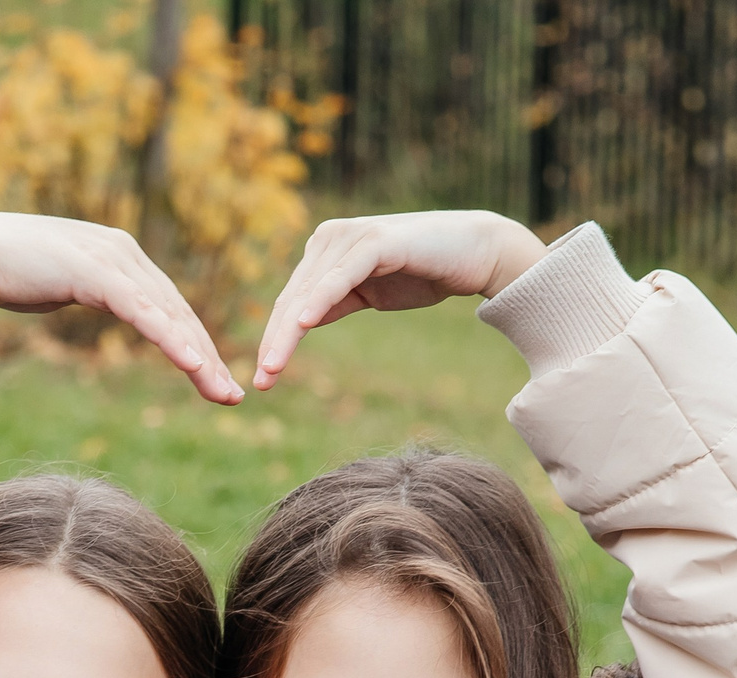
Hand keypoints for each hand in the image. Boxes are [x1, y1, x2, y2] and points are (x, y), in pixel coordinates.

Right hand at [0, 211, 243, 404]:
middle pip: (177, 312)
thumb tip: (102, 301)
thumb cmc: (7, 270)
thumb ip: (91, 289)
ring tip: (222, 393)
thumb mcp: (63, 283)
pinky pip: (142, 311)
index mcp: (119, 255)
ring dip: (198, 357)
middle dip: (207, 357)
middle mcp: (123, 251)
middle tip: (232, 397)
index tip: (214, 380)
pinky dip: (170, 338)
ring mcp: (111, 258)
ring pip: (167, 314)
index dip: (194, 344)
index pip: (168, 306)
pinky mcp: (95, 271)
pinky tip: (192, 364)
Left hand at [253, 211, 546, 388]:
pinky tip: (302, 325)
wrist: (476, 251)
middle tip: (260, 382)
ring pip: (309, 293)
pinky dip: (319, 301)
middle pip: (292, 299)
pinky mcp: (374, 242)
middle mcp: (330, 238)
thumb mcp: (369, 292)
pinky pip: (339, 278)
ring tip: (272, 367)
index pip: (291, 301)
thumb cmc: (424, 272)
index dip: (274, 339)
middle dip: (274, 343)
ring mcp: (351, 236)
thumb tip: (300, 323)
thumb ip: (335, 301)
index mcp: (325, 250)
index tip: (261, 379)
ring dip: (287, 333)